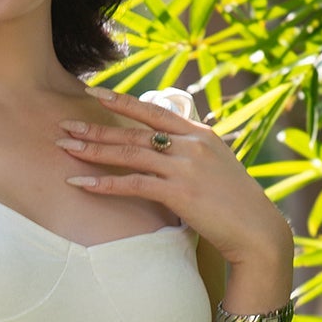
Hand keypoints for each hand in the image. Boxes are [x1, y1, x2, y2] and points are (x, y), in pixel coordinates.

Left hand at [56, 86, 293, 275]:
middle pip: (134, 131)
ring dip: (93, 150)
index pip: (153, 110)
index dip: (121, 100)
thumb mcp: (217, 167)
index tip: (93, 92)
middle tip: (64, 124)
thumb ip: (192, 154)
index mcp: (200, 134)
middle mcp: (191, 144)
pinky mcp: (179, 193)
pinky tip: (81, 184)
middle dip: (96, 127)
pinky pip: (133, 184)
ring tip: (64, 147)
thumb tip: (168, 150)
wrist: (257, 230)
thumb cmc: (235, 204)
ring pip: (129, 153)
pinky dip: (104, 184)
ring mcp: (185, 167)